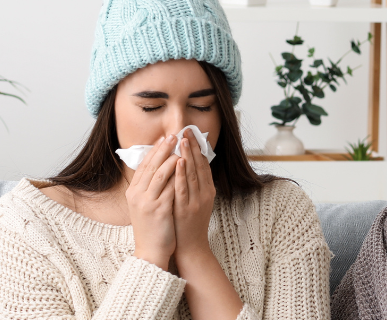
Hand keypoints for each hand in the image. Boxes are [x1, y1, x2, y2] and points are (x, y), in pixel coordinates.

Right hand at [125, 135, 180, 269]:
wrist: (151, 251)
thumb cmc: (152, 228)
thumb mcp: (145, 205)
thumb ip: (150, 188)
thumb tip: (161, 168)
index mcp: (133, 192)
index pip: (143, 165)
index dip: (154, 150)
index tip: (164, 138)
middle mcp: (137, 195)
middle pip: (150, 166)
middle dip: (163, 149)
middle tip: (173, 135)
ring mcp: (147, 202)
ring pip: (159, 173)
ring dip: (170, 157)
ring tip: (180, 145)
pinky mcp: (158, 209)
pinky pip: (168, 188)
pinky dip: (175, 174)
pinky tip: (183, 164)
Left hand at [172, 130, 217, 255]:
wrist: (190, 247)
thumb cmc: (189, 224)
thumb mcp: (195, 201)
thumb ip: (193, 185)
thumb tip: (186, 166)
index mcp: (208, 190)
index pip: (204, 164)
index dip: (198, 148)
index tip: (192, 133)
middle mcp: (205, 194)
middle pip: (200, 166)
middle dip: (193, 147)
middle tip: (187, 130)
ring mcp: (196, 201)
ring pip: (193, 174)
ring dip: (188, 155)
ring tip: (183, 140)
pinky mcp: (187, 208)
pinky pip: (183, 188)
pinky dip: (181, 174)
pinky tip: (178, 162)